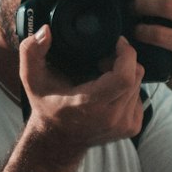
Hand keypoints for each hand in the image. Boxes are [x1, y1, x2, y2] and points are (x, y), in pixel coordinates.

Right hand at [19, 27, 144, 158]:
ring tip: (102, 76)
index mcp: (90, 105)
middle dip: (123, 61)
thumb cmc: (46, 106)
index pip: (125, 76)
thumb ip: (31, 52)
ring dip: (125, 75)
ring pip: (139, 85)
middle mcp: (111, 118)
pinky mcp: (132, 128)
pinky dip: (128, 89)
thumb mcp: (31, 79)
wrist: (58, 140)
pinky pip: (139, 97)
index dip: (126, 54)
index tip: (116, 42)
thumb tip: (46, 31)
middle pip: (136, 76)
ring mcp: (124, 125)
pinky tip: (109, 91)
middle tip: (103, 59)